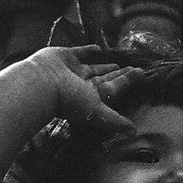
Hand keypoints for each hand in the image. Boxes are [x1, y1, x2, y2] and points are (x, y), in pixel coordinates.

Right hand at [24, 45, 142, 133]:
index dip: (129, 81)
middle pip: (108, 79)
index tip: (141, 74)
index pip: (116, 88)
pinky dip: (89, 51)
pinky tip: (99, 49)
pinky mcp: (65, 57)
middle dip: (121, 75)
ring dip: (107, 67)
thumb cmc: (68, 100)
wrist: (41, 83)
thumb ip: (115, 121)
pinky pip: (80, 53)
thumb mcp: (96, 111)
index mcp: (94, 97)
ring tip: (119, 66)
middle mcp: (84, 86)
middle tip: (135, 70)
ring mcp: (74, 72)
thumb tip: (134, 133)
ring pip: (96, 68)